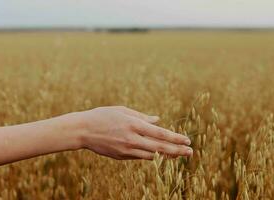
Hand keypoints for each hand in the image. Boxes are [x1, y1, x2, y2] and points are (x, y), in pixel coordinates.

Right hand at [69, 106, 192, 159]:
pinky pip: (141, 157)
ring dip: (166, 155)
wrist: (83, 130)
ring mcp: (127, 150)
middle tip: (190, 152)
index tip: (187, 140)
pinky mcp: (122, 157)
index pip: (160, 134)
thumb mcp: (123, 111)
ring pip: (152, 155)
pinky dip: (151, 155)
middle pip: (160, 147)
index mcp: (134, 125)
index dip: (176, 138)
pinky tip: (158, 153)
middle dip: (177, 150)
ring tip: (178, 154)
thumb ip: (142, 116)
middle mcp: (132, 139)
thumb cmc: (103, 116)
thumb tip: (158, 120)